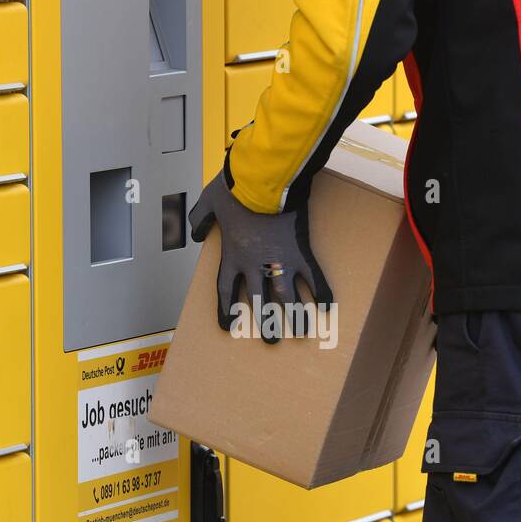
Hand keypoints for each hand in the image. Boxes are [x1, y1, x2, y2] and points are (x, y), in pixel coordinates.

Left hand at [189, 172, 333, 341]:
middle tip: (271, 340)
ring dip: (294, 317)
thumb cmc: (235, 189)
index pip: (226, 290)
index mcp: (232, 256)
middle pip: (258, 302)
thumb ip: (199, 219)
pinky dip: (321, 293)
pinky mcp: (300, 252)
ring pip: (287, 298)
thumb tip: (194, 232)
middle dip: (265, 323)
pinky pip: (313, 278)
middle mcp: (255, 265)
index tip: (228, 326)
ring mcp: (280, 261)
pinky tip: (326, 308)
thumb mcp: (208, 202)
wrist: (262, 180)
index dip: (226, 310)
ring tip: (300, 333)